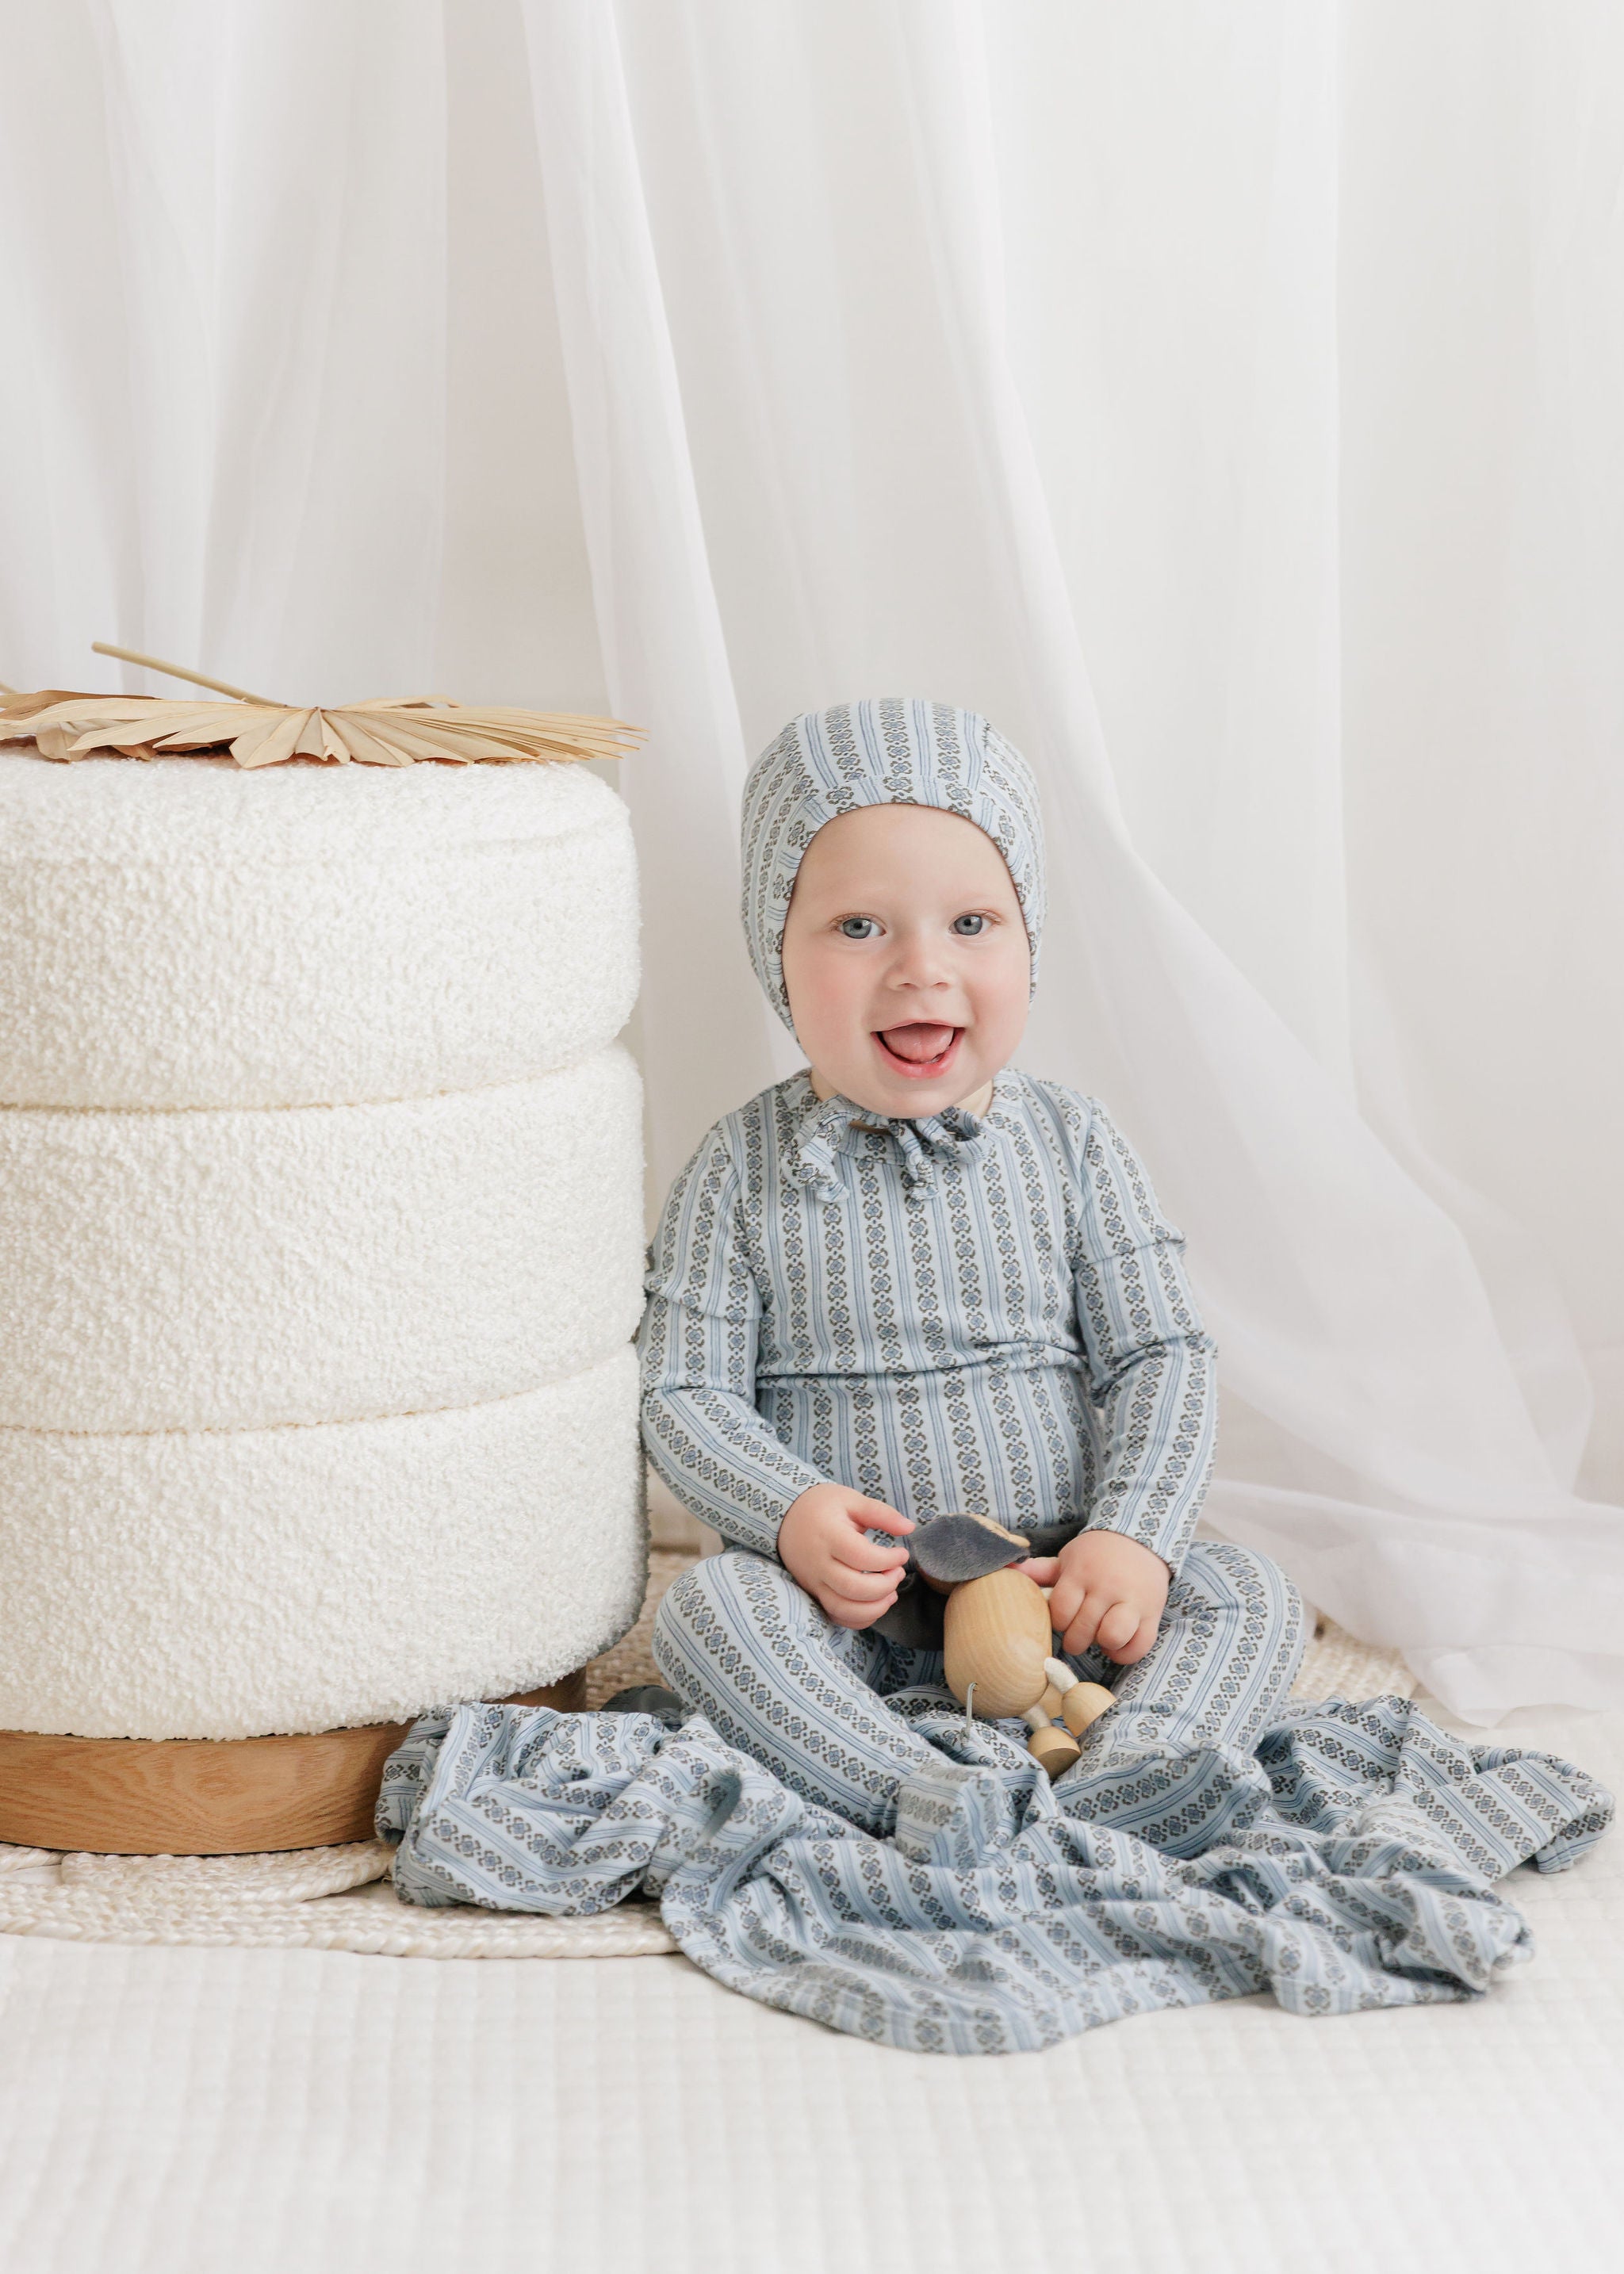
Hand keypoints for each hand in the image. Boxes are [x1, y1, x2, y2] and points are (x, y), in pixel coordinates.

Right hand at [778, 1483, 913, 1630]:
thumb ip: (881, 1513)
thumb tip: (910, 1527)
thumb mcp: (851, 1500)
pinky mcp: (814, 1593)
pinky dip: (860, 1618)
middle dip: (885, 1585)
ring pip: (844, 1609)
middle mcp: (818, 1563)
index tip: (902, 1553)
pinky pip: (837, 1617)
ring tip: (891, 1592)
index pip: (861, 1556)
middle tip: (898, 1572)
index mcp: (828, 1536)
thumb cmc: (823, 1506)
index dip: (888, 1559)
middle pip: (854, 1588)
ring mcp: (814, 1582)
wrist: (786, 1517)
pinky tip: (875, 1603)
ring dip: (875, 1607)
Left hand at [1019, 1530, 1168, 1664]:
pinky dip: (1124, 1653)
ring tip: (1098, 1637)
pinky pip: (1139, 1645)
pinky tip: (1116, 1646)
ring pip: (1112, 1636)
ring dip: (1101, 1644)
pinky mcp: (1152, 1613)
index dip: (1058, 1622)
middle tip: (1078, 1634)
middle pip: (1083, 1629)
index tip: (1063, 1619)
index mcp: (1082, 1572)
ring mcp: (1132, 1600)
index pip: (1061, 1610)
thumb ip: (1040, 1570)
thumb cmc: (1098, 1554)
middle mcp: (1107, 1586)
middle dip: (1076, 1639)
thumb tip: (1007, 1568)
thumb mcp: (1069, 1558)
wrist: (1141, 1539)